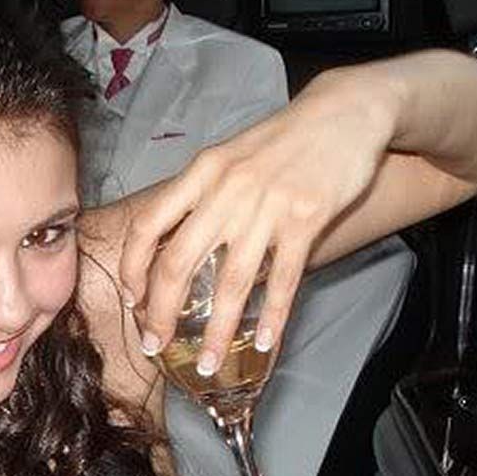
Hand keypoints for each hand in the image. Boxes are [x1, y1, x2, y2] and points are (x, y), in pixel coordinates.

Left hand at [117, 67, 396, 370]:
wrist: (346, 112)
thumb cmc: (281, 141)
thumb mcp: (227, 158)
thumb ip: (198, 197)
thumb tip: (168, 244)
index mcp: (200, 173)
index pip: (146, 226)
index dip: (131, 268)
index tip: (130, 300)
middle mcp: (226, 191)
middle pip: (178, 263)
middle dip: (162, 313)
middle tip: (155, 344)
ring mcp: (266, 206)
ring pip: (230, 282)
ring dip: (217, 330)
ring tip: (209, 363)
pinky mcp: (306, 219)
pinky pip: (283, 279)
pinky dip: (273, 316)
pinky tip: (266, 343)